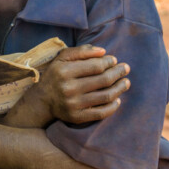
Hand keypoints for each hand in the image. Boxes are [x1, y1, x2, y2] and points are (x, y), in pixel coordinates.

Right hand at [15, 45, 129, 126]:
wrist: (42, 101)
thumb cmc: (56, 75)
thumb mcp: (62, 58)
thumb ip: (81, 51)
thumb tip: (103, 52)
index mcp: (64, 71)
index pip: (96, 65)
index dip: (109, 62)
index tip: (114, 60)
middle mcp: (68, 88)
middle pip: (104, 80)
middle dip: (118, 72)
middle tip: (125, 69)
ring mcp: (73, 104)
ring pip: (106, 96)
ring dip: (120, 88)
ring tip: (126, 82)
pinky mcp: (77, 117)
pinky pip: (101, 113)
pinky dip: (113, 106)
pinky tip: (117, 99)